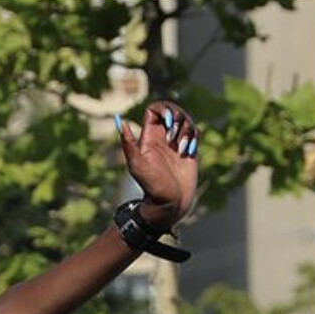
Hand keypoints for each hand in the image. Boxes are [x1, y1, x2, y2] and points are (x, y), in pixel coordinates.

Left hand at [119, 102, 198, 229]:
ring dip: (187, 130)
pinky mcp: (189, 151)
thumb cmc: (151, 186)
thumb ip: (128, 143)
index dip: (164, 110)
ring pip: (185, 121)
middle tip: (175, 137)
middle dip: (179, 117)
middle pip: (172, 112)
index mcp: (149, 137)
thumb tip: (119, 120)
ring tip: (182, 149)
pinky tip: (190, 151)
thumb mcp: (137, 165)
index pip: (154, 110)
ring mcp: (176, 144)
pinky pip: (195, 133)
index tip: (168, 123)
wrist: (169, 204)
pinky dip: (194, 136)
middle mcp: (162, 138)